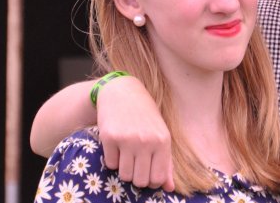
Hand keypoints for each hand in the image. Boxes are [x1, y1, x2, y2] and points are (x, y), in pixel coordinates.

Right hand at [96, 75, 174, 190]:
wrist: (122, 91)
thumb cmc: (145, 115)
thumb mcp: (160, 134)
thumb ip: (166, 162)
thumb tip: (170, 188)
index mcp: (163, 141)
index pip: (158, 179)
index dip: (151, 181)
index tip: (147, 172)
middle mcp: (146, 141)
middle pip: (140, 181)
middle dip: (137, 177)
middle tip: (136, 163)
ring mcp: (127, 139)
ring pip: (124, 175)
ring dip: (124, 169)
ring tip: (126, 154)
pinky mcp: (109, 137)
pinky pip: (110, 164)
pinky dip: (113, 159)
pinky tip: (116, 145)